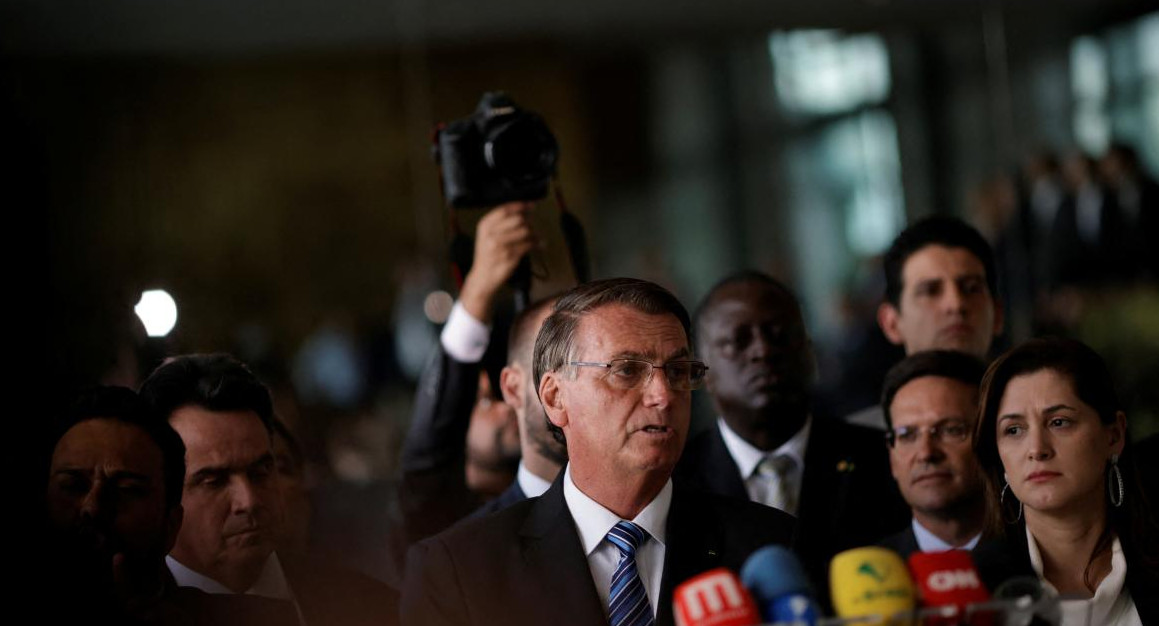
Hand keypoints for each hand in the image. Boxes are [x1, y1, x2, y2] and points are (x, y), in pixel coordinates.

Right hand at [460, 201, 535, 321]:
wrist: (482, 278)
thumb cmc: (487, 256)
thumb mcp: (486, 235)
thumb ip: (500, 223)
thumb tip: (523, 211)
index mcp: (485, 225)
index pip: (505, 209)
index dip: (521, 206)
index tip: (531, 206)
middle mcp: (491, 234)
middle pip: (518, 219)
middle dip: (528, 222)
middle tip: (532, 227)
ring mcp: (500, 245)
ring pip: (525, 231)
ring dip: (534, 234)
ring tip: (537, 237)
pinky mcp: (510, 256)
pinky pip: (528, 245)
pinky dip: (537, 244)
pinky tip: (540, 245)